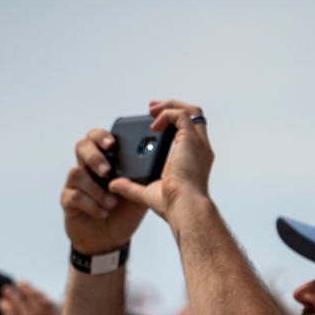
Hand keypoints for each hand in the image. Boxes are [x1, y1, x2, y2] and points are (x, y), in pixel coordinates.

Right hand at [62, 127, 147, 253]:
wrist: (111, 240)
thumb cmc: (124, 213)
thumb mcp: (140, 194)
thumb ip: (146, 179)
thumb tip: (161, 163)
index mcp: (106, 161)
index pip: (98, 138)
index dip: (102, 136)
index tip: (112, 143)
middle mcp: (88, 168)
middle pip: (82, 147)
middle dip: (94, 157)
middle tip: (107, 170)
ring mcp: (76, 184)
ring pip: (77, 173)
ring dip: (96, 188)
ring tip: (111, 202)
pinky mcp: (68, 201)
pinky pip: (74, 196)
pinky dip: (91, 205)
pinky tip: (103, 212)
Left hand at [108, 99, 214, 221]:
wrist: (184, 207)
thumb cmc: (174, 205)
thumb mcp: (149, 192)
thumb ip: (132, 187)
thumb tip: (114, 185)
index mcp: (195, 160)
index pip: (189, 133)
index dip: (173, 123)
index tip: (155, 123)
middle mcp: (200, 149)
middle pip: (194, 117)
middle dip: (172, 108)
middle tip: (152, 110)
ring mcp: (198, 143)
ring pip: (191, 111)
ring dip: (170, 106)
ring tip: (152, 109)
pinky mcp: (191, 140)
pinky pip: (181, 115)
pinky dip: (166, 114)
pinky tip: (153, 124)